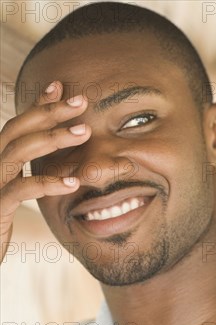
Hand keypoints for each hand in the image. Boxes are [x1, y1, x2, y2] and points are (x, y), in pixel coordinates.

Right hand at [0, 81, 90, 261]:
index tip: (62, 87)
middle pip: (16, 129)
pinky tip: (74, 182)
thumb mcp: (17, 194)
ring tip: (85, 132)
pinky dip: (48, 183)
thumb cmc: (0, 223)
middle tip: (81, 101)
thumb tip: (67, 165)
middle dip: (49, 112)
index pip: (18, 126)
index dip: (38, 105)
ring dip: (53, 138)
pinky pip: (20, 190)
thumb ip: (33, 175)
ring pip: (17, 151)